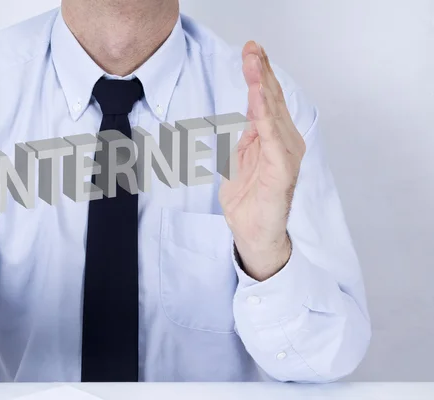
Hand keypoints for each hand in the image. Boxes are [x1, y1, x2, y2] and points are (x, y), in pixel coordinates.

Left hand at [219, 41, 305, 280]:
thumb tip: (247, 113)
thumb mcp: (240, 160)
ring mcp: (285, 155)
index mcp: (273, 139)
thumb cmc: (249, 200)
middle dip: (262, 71)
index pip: (267, 100)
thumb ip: (247, 137)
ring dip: (262, 86)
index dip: (260, 75)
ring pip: (273, 112)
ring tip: (255, 61)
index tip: (251, 51)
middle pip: (273, 99)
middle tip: (252, 47)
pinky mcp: (282, 170)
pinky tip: (259, 96)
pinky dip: (266, 115)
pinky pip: (272, 137)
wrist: (252, 234)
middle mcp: (284, 143)